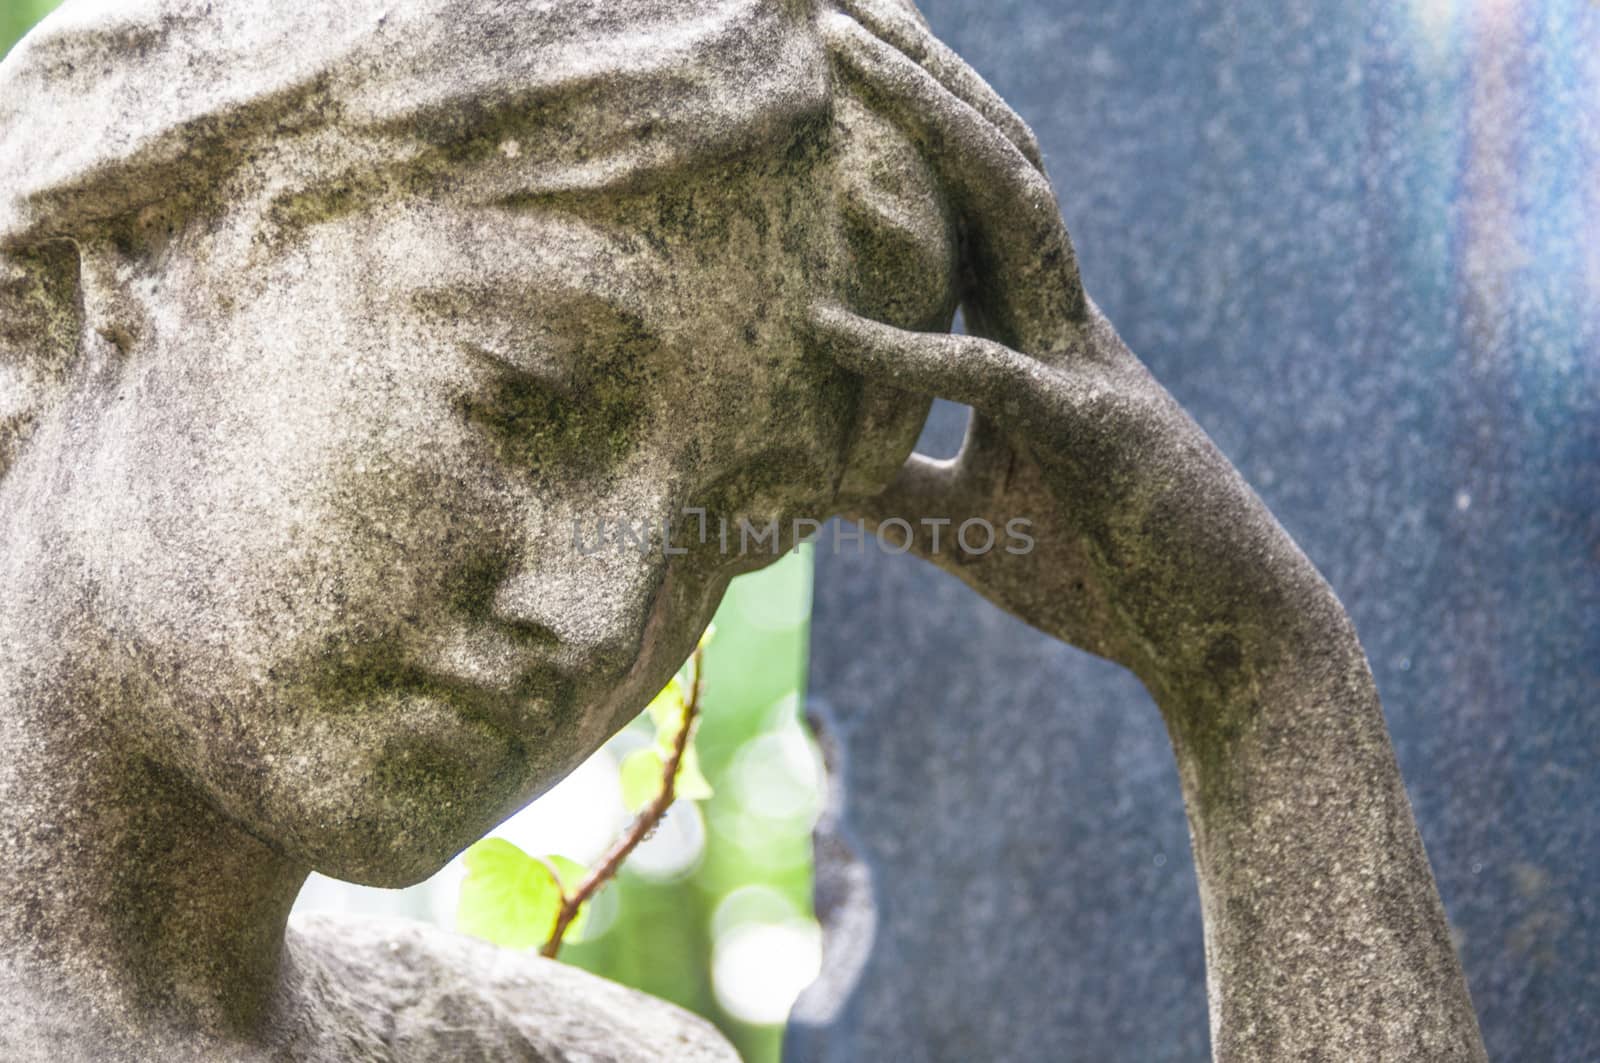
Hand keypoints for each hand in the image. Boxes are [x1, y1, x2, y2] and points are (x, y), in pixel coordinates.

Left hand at [819, 13, 1336, 692]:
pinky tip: (820, 327)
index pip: (966, 205)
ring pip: (1012, 209)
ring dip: (931, 125)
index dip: (909, 127)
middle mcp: (1061, 319)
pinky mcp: (1094, 430)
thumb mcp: (969, 524)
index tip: (842, 65)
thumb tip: (804, 473)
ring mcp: (1084, 361)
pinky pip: (985, 372)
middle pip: (991, 163)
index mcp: (1035, 332)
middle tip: (837, 1)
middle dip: (920, 75)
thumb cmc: (1103, 574)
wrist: (1221, 639)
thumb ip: (895, 487)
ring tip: (853, 53)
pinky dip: (899, 350)